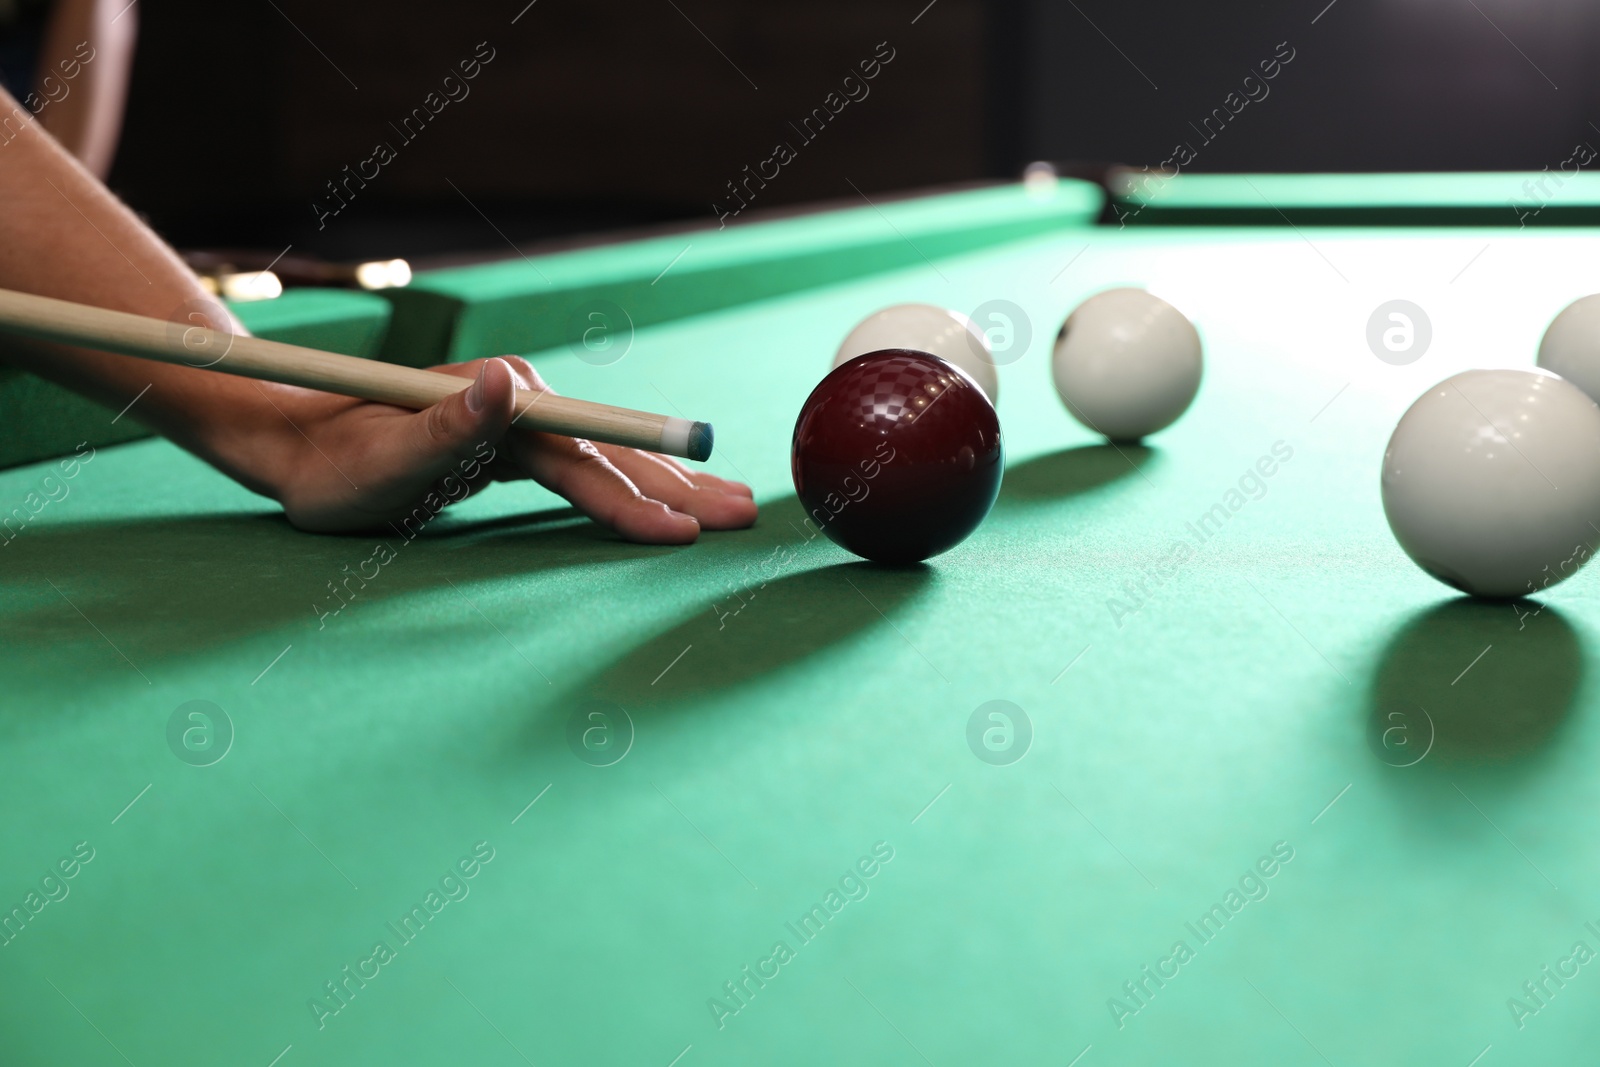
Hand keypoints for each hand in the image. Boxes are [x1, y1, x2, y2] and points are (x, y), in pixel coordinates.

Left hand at [256, 356, 757, 542]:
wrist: (295, 443)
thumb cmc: (331, 465)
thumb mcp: (381, 457)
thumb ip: (449, 424)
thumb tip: (510, 384)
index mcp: (501, 399)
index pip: (584, 457)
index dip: (636, 496)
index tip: (682, 532)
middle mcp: (522, 401)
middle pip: (615, 451)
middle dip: (681, 488)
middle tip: (744, 519)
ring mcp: (523, 421)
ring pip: (610, 458)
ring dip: (672, 485)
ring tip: (729, 508)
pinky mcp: (516, 444)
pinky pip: (589, 468)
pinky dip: (635, 486)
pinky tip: (666, 498)